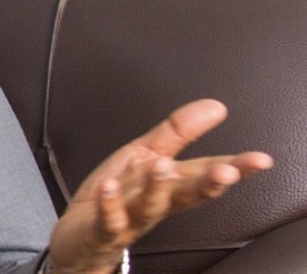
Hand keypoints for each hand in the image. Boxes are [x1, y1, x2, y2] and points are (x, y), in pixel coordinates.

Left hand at [46, 99, 272, 272]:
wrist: (83, 236)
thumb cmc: (120, 195)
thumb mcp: (147, 155)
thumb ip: (178, 132)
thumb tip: (215, 106)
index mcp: (170, 183)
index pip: (206, 172)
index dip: (235, 167)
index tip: (260, 160)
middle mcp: (156, 203)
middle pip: (187, 194)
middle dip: (208, 184)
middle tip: (226, 172)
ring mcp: (131, 218)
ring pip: (149, 207)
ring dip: (157, 188)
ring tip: (161, 167)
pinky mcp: (103, 229)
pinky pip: (109, 219)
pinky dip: (110, 204)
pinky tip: (110, 187)